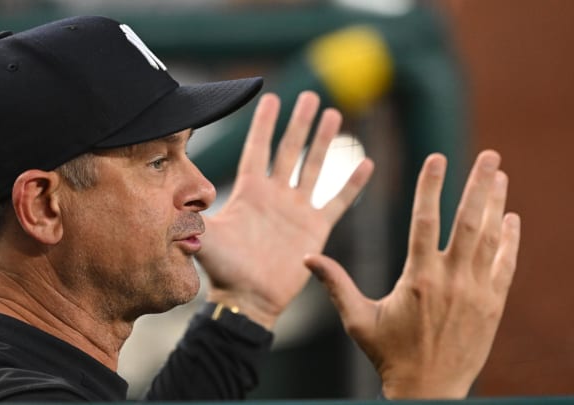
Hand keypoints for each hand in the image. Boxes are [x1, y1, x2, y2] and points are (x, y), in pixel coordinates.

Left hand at [196, 91, 373, 328]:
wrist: (249, 299)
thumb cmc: (224, 269)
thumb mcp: (205, 238)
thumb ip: (192, 216)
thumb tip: (173, 199)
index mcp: (249, 191)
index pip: (257, 148)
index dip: (264, 124)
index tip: (271, 96)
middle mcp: (275, 195)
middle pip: (289, 150)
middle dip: (300, 122)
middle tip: (311, 95)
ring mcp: (296, 210)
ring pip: (314, 167)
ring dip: (325, 142)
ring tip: (334, 115)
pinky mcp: (315, 229)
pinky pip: (337, 201)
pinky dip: (352, 184)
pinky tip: (366, 163)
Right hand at [304, 150, 520, 397]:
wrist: (429, 391)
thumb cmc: (389, 355)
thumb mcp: (357, 320)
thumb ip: (335, 284)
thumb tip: (307, 258)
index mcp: (417, 279)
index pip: (425, 221)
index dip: (430, 186)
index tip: (436, 158)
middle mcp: (450, 281)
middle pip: (467, 222)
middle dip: (479, 185)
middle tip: (490, 155)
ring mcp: (476, 292)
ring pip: (489, 238)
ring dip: (496, 203)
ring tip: (501, 175)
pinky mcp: (493, 305)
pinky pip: (505, 265)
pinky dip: (510, 240)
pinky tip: (512, 218)